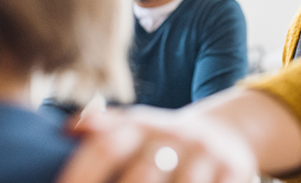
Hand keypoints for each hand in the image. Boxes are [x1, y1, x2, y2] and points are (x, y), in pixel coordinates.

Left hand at [57, 104, 257, 182]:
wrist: (225, 135)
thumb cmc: (163, 141)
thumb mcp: (135, 128)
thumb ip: (102, 129)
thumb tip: (65, 129)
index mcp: (141, 124)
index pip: (105, 147)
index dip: (80, 175)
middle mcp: (175, 134)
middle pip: (141, 175)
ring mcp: (206, 154)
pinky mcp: (235, 171)